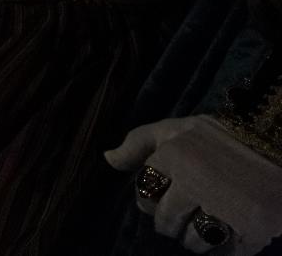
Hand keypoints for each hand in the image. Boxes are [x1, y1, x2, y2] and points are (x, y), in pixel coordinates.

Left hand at [104, 114, 281, 253]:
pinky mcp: (254, 227)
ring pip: (194, 242)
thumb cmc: (222, 138)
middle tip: (187, 213)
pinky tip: (230, 234)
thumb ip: (139, 143)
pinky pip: (227, 254)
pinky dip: (225, 251)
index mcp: (175, 155)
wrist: (278, 144)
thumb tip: (108, 159)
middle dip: (171, 223)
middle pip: (166, 222)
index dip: (152, 200)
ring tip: (209, 222)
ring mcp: (227, 206)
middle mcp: (197, 181)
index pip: (145, 194)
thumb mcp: (178, 129)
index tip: (165, 196)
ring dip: (198, 239)